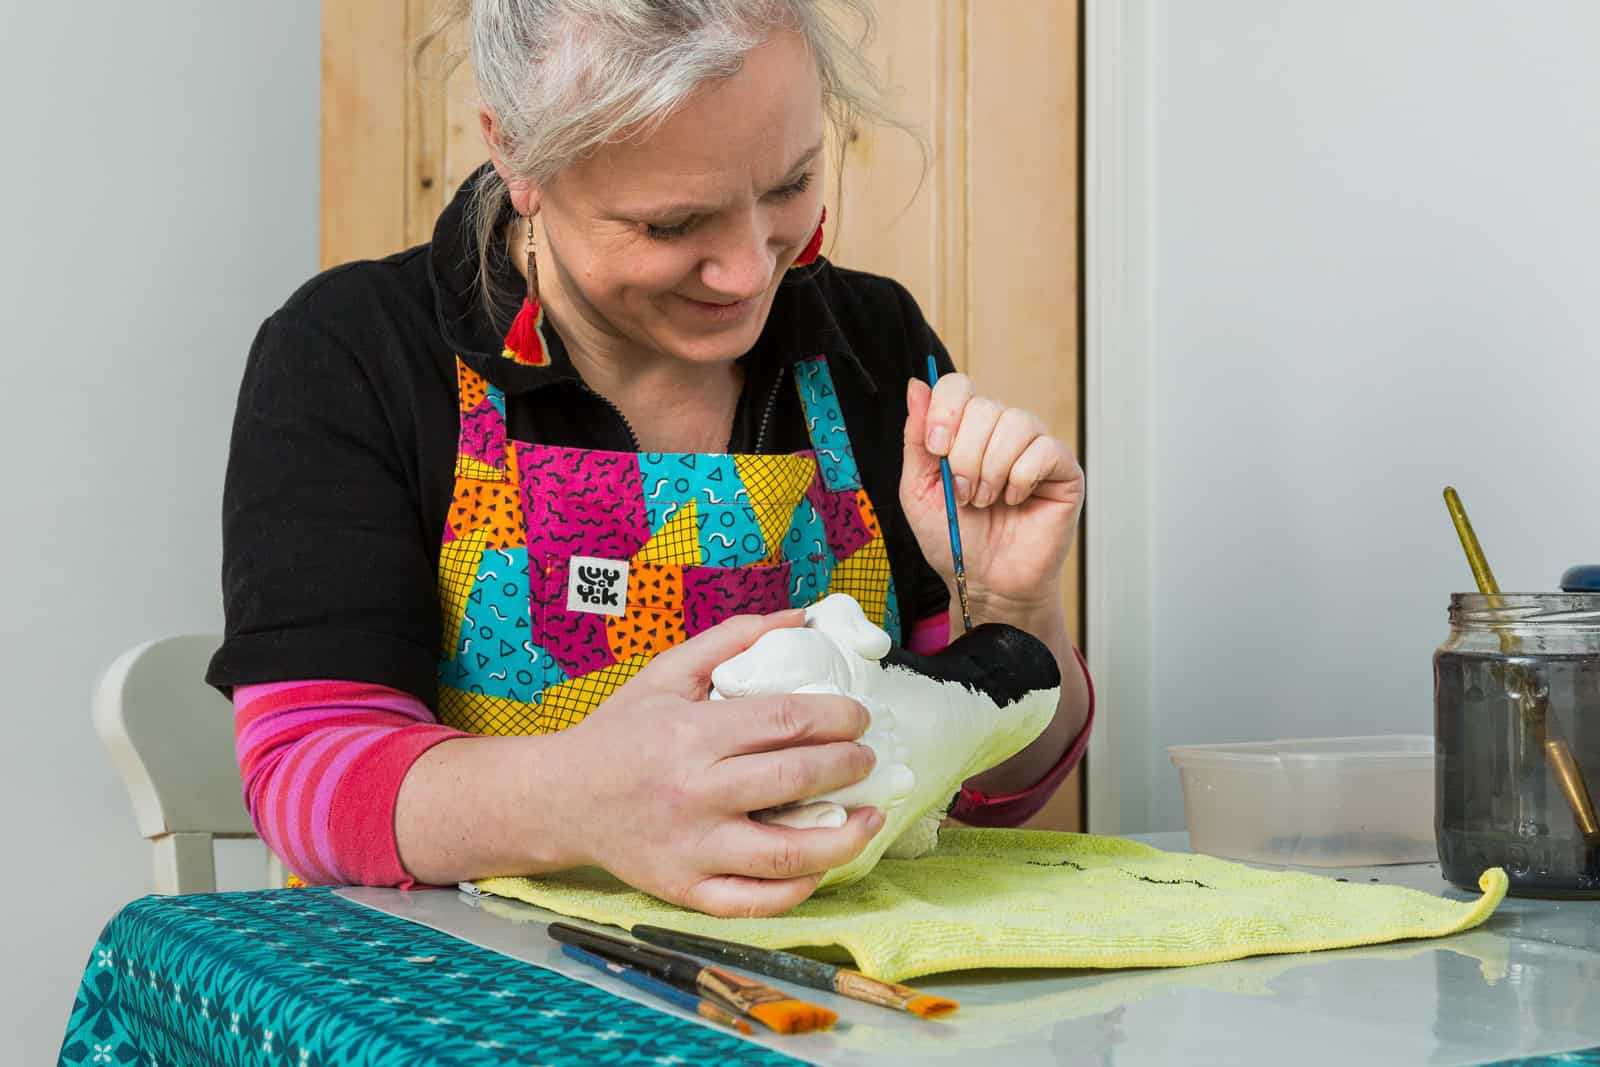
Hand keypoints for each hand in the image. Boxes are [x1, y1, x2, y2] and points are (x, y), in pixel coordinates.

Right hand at [546, 611, 884, 916]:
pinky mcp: (685, 889)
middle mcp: (694, 793)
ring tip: (870, 820)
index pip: (786, 720)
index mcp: (692, 734)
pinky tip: (821, 863)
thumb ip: (733, 640)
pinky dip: (798, 888)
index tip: (859, 717)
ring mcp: (691, 848)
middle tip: (867, 758)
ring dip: (843, 838)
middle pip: (794, 779)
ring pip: (785, 855)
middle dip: (848, 766)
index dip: (838, 717)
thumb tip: (801, 618)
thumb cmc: (621, 732)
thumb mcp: (667, 673)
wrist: (559, 798)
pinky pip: (755, 902)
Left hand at [900, 374, 1083, 621]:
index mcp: (967, 430)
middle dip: (965, 456)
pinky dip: (1021, 479)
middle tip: (963, 494)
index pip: (959, 386)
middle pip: (985, 406)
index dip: (946, 411)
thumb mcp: (919, 489)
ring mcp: (1035, 446)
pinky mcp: (1063, 469)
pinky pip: (1043, 450)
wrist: (985, 581)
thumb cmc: (953, 539)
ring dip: (992, 470)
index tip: (937, 449)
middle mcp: (1002, 431)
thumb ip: (916, 439)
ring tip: (986, 501)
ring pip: (1015, 423)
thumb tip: (916, 387)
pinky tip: (1016, 501)